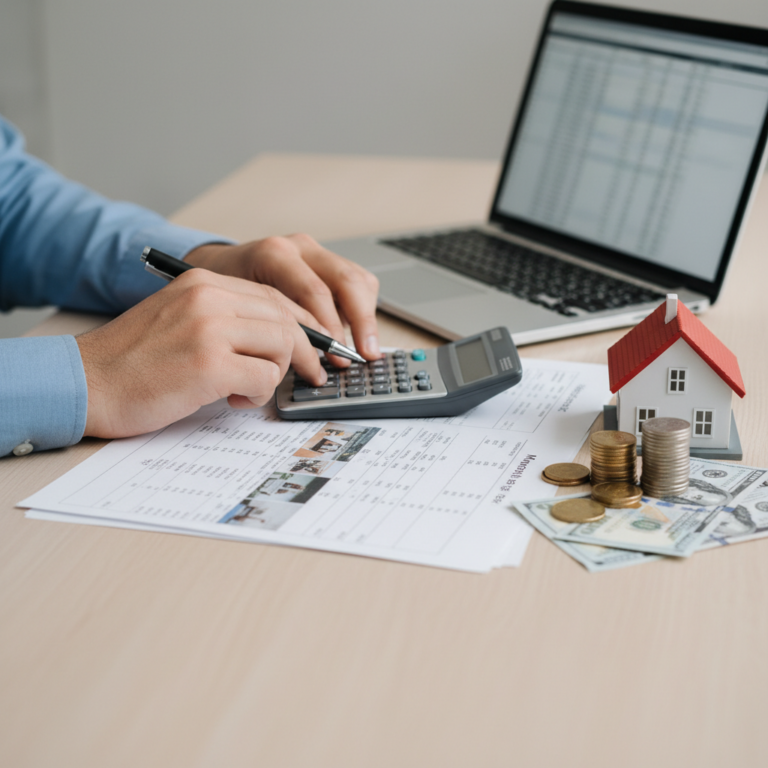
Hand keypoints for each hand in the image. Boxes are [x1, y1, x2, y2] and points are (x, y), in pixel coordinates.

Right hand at [76, 268, 328, 438]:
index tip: (310, 350)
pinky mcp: (208, 365)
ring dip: (274, 374)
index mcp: (203, 282)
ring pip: (282, 345)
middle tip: (304, 375)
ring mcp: (209, 329)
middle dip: (302, 352)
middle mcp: (208, 297)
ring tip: (245, 388)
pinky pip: (265, 378)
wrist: (86, 382)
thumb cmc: (133, 360)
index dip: (300, 326)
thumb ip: (226, 319)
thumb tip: (281, 337)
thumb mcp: (181, 318)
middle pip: (286, 318)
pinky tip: (232, 398)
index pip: (274, 296)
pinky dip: (258, 394)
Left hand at [184, 234, 379, 364]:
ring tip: (362, 348)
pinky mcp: (328, 262)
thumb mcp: (236, 311)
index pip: (314, 291)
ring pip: (359, 281)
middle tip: (364, 354)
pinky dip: (361, 310)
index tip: (336, 358)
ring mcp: (316, 252)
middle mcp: (299, 248)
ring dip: (364, 317)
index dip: (330, 329)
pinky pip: (359, 283)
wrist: (217, 270)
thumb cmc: (225, 295)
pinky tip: (351, 333)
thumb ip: (268, 330)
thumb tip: (297, 365)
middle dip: (361, 322)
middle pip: (346, 280)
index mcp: (274, 255)